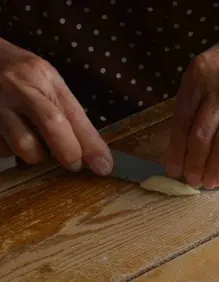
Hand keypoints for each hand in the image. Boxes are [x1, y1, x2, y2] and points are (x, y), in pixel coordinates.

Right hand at [0, 39, 111, 173]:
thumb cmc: (18, 74)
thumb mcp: (46, 82)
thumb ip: (66, 112)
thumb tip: (92, 151)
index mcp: (43, 77)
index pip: (73, 115)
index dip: (91, 145)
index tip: (104, 166)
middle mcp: (19, 88)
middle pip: (52, 126)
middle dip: (69, 152)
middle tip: (74, 164)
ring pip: (24, 145)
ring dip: (36, 156)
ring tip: (37, 146)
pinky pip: (2, 149)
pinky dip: (11, 150)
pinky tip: (11, 137)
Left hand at [166, 21, 218, 188]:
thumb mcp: (206, 70)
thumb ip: (194, 101)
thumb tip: (183, 145)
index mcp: (199, 76)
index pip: (182, 122)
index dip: (177, 152)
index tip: (174, 170)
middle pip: (202, 136)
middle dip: (195, 165)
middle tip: (193, 181)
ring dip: (216, 169)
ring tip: (210, 183)